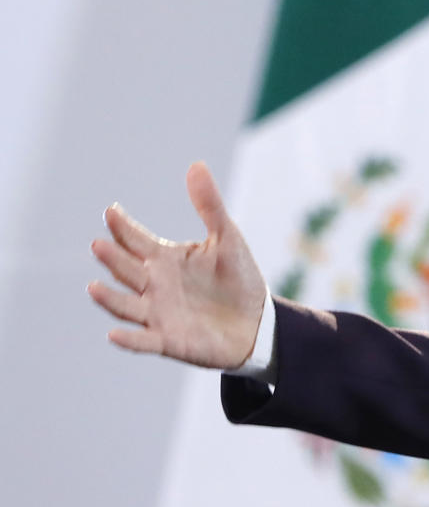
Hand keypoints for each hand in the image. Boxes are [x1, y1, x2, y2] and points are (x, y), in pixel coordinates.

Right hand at [87, 161, 266, 369]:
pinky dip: (129, 340)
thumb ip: (209, 205)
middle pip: (126, 270)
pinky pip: (144, 342)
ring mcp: (158, 313)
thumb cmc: (237, 278)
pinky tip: (114, 334)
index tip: (112, 211)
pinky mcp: (168, 341)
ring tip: (94, 287)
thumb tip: (196, 164)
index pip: (136, 240)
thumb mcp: (227, 237)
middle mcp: (154, 285)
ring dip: (109, 298)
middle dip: (113, 258)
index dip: (123, 227)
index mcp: (165, 259)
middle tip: (99, 244)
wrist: (256, 321)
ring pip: (126, 305)